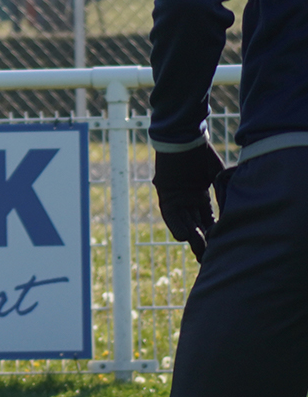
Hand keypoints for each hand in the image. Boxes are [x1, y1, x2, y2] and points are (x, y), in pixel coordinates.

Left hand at [153, 143, 225, 261]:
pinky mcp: (165, 195)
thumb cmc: (201, 154)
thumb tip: (231, 212)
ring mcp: (176, 199)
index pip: (207, 221)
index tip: (220, 247)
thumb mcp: (216, 176)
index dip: (213, 233)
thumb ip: (222, 193)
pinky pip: (169, 214)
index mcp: (199, 197)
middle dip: (202, 242)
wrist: (184, 138)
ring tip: (199, 251)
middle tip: (207, 258)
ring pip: (183, 223)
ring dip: (191, 237)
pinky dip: (177, 225)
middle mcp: (187, 201)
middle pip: (195, 226)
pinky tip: (184, 236)